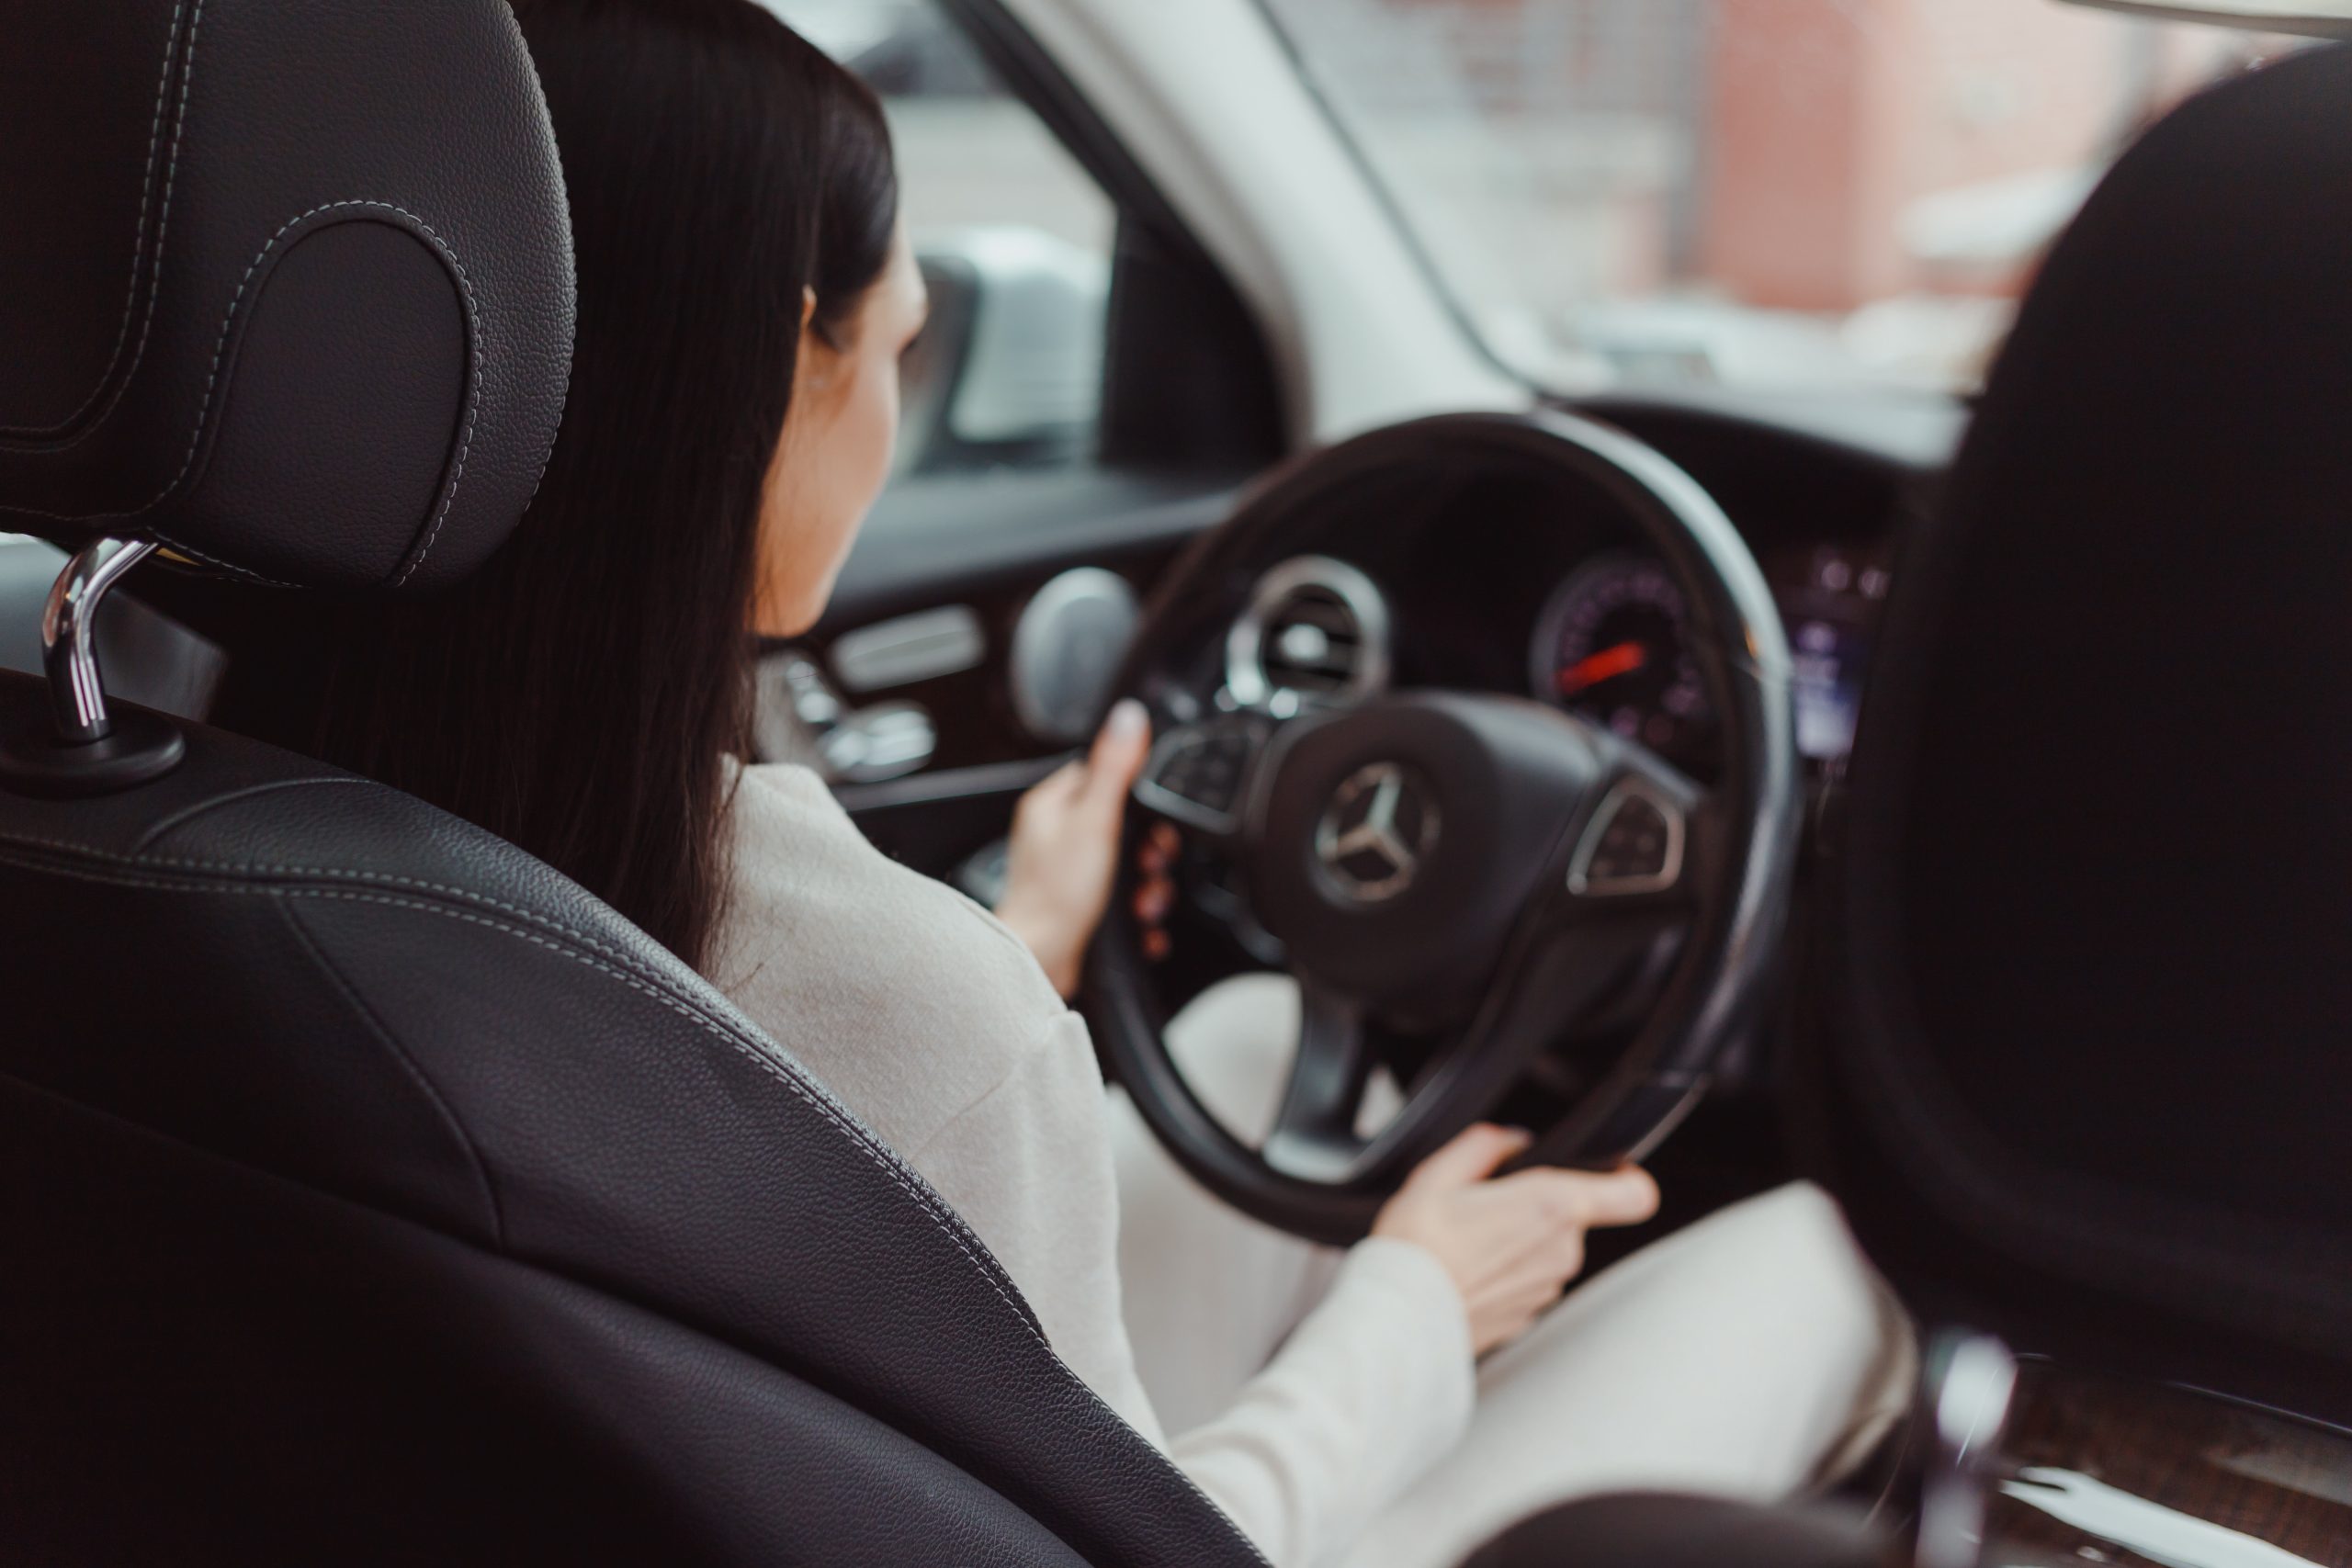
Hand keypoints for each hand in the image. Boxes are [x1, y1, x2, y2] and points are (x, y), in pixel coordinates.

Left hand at [996, 699, 1152, 996]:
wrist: (1040, 961)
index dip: (1138, 799)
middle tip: (1149, 866)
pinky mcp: (1078, 905)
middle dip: (1148, 852)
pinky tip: (1139, 924)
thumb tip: (1128, 716)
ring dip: (1148, 887)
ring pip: (1128, 864)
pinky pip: (1122, 899)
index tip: (1152, 823)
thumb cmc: (1056, 896)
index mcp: (1052, 805)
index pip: (1104, 775)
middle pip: (1124, 825)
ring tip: (1143, 904)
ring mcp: (1066, 871)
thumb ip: (1114, 768)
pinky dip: (1137, 913)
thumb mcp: (1095, 822)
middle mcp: (1056, 835)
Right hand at [1372, 1124, 1659, 1356]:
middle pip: (1575, 1216)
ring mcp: (1547, 1288)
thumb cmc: (1416, 1248)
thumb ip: (1485, 1144)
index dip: (1625, 1177)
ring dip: (1520, 1241)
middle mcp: (1561, 1251)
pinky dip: (1505, 1272)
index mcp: (1550, 1206)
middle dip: (1539, 1206)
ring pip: (1549, 1249)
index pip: (1634, 1194)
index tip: (1606, 1169)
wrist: (1396, 1318)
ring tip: (1468, 1241)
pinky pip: (1528, 1280)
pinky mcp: (1529, 1315)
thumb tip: (1510, 1140)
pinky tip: (1466, 1270)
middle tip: (1485, 1206)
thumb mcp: (1438, 1173)